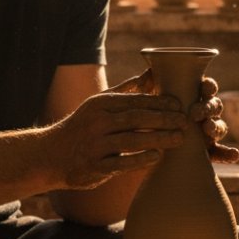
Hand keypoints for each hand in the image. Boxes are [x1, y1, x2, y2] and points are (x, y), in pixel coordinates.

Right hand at [47, 84, 189, 189]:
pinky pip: (121, 163)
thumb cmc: (84, 126)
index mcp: (101, 104)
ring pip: (131, 139)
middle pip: (136, 118)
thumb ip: (127, 90)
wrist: (52, 155)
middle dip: (164, 119)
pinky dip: (140, 159)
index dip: (159, 101)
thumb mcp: (100, 103)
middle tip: (185, 121)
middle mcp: (97, 122)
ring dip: (158, 138)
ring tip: (179, 139)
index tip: (180, 104)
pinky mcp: (94, 166)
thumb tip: (153, 72)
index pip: (135, 100)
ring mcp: (95, 145)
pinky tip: (157, 157)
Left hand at [114, 71, 238, 164]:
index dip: (209, 86)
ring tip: (208, 129)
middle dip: (208, 107)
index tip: (204, 86)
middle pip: (214, 106)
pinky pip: (221, 153)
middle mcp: (202, 114)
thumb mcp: (140, 105)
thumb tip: (149, 72)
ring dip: (216, 127)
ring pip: (219, 127)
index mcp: (191, 97)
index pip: (205, 88)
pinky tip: (233, 155)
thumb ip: (144, 87)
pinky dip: (229, 153)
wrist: (139, 152)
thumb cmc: (143, 121)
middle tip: (196, 113)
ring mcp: (205, 133)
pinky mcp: (205, 153)